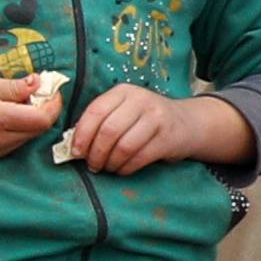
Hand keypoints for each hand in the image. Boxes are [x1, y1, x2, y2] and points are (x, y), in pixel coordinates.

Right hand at [0, 68, 58, 158]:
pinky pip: (17, 141)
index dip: (53, 103)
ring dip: (33, 118)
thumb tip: (39, 84)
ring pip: (29, 136)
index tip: (50, 86)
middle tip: (35, 89)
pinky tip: (8, 111)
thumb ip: (12, 87)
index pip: (42, 120)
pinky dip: (21, 126)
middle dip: (44, 109)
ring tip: (18, 98)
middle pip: (39, 129)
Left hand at [60, 85, 238, 174]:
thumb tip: (73, 146)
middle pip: (109, 130)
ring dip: (111, 162)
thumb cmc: (145, 120)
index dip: (82, 134)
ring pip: (124, 146)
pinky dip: (126, 168)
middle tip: (92, 165)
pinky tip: (122, 169)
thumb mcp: (124, 111)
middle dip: (96, 153)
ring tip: (108, 167)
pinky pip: (140, 158)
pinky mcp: (168, 138)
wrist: (187, 123)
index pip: (95, 111)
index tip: (76, 151)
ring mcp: (157, 118)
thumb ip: (101, 121)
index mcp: (124, 91)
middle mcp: (141, 100)